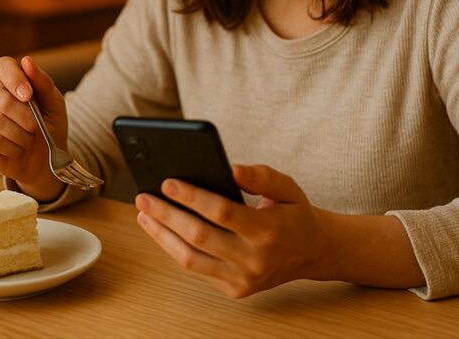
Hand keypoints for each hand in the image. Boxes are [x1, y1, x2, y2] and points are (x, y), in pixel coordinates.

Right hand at [0, 55, 64, 201]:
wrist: (48, 160)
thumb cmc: (50, 127)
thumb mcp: (55, 104)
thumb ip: (43, 82)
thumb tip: (27, 61)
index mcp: (12, 82)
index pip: (2, 65)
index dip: (13, 77)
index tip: (28, 95)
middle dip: (23, 114)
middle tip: (36, 126)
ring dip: (21, 133)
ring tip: (30, 139)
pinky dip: (13, 147)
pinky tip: (19, 149)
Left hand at [134, 164, 333, 297]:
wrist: (313, 252)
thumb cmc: (294, 213)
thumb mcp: (287, 187)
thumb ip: (260, 175)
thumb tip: (230, 168)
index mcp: (268, 230)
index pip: (221, 212)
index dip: (192, 197)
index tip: (167, 182)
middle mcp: (254, 259)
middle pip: (199, 236)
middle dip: (166, 215)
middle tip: (144, 197)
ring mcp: (243, 279)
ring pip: (191, 258)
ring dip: (162, 235)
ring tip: (144, 214)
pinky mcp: (234, 290)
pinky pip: (197, 269)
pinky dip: (175, 249)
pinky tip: (162, 230)